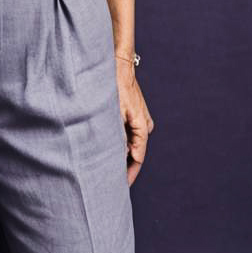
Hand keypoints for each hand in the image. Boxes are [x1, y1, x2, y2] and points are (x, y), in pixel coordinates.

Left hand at [116, 58, 153, 186]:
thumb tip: (118, 156)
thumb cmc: (114, 85)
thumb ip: (116, 135)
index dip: (128, 175)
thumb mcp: (113, 111)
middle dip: (124, 167)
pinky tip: (108, 148)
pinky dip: (120, 142)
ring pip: (131, 143)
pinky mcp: (134, 114)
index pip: (137, 159)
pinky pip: (129, 134)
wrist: (118, 64)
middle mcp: (145, 125)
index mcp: (142, 127)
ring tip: (106, 168)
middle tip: (110, 183)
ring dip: (121, 154)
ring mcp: (141, 119)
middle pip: (135, 153)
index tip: (119, 189)